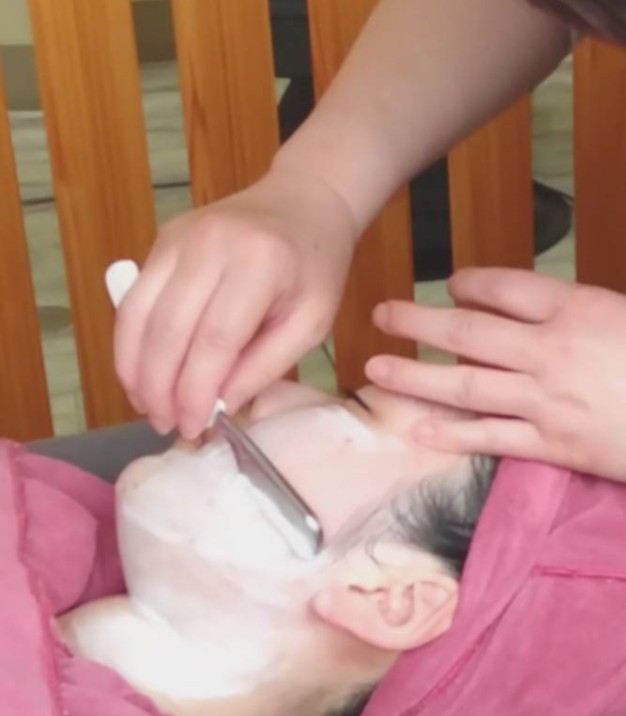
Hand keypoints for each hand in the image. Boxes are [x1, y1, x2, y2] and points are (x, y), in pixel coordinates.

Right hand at [114, 166, 356, 438]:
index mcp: (258, 264)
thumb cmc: (316, 267)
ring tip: (147, 407)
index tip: (193, 427)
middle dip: (160, 388)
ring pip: (138, 315)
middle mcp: (210, 244)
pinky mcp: (162, 239)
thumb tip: (219, 405)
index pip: (214, 340)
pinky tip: (141, 373)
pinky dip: (131, 342)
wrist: (303, 202)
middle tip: (165, 425)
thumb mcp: (312, 322)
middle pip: (168, 330)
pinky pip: (135, 299)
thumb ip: (266, 364)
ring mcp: (179, 237)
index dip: (196, 391)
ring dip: (135, 369)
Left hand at [365, 268, 625, 489]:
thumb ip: (591, 308)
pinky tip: (415, 428)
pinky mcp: (553, 446)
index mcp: (576, 307)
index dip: (467, 282)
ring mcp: (547, 401)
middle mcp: (550, 351)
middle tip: (381, 315)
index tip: (448, 283)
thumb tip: (557, 312)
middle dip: (417, 320)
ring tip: (375, 370)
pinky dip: (450, 434)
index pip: (502, 287)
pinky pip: (490, 438)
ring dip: (414, 375)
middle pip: (467, 330)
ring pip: (464, 384)